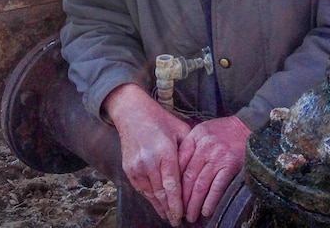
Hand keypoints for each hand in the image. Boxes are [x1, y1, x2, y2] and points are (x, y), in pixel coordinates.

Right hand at [103, 84, 191, 226]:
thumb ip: (190, 149)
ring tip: (169, 216)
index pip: (172, 185)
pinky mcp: (128, 169)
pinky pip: (141, 189)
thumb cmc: (160, 120)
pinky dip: (150, 198)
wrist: (132, 113)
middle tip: (178, 221)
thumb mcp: (180, 129)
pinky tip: (157, 204)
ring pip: (150, 194)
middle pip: (161, 193)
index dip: (177, 203)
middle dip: (170, 210)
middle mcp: (149, 162)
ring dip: (160, 207)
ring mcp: (136, 167)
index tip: (183, 215)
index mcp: (164, 152)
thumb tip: (201, 165)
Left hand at [178, 116, 250, 223]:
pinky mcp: (230, 166)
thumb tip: (177, 171)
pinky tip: (206, 211)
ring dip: (194, 204)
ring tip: (190, 216)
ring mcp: (218, 157)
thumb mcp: (203, 131)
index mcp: (195, 137)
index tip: (171, 195)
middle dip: (182, 198)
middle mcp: (205, 147)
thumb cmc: (224, 131)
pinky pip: (217, 187)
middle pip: (188, 177)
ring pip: (200, 185)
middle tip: (178, 211)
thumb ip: (190, 147)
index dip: (173, 182)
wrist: (248, 126)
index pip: (179, 163)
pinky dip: (210, 201)